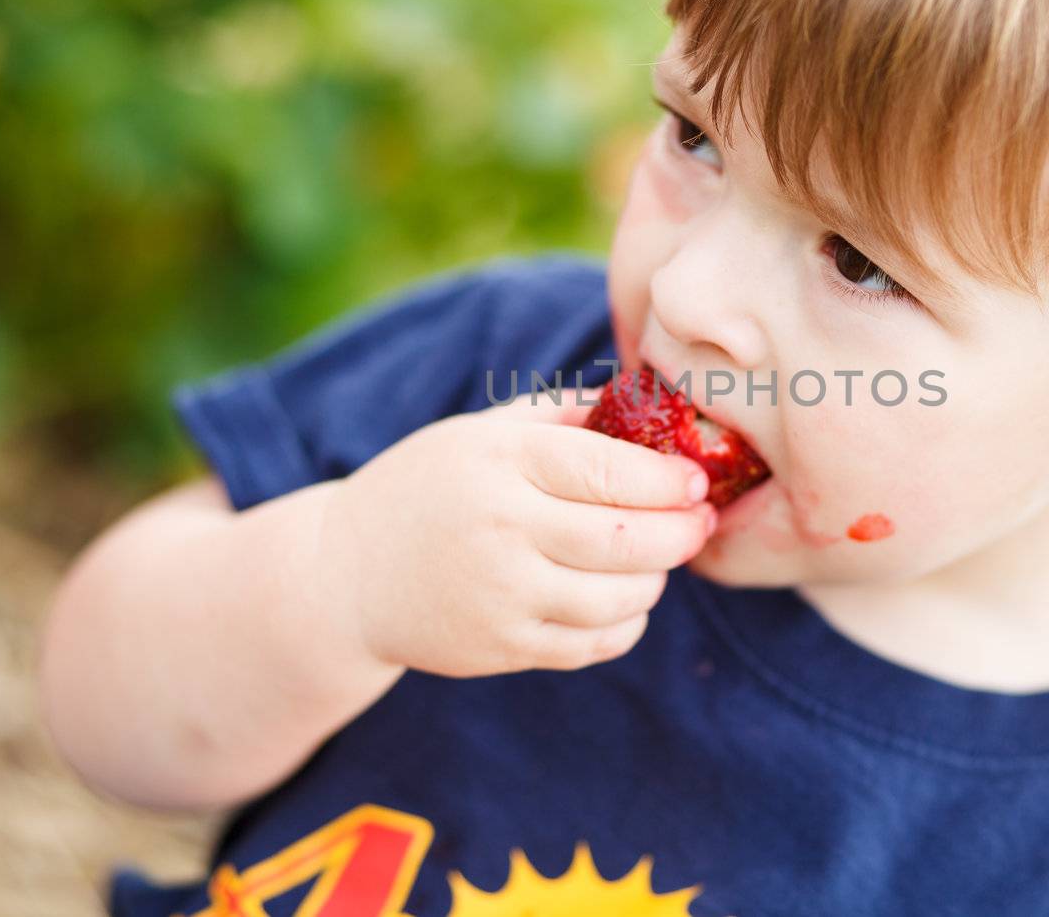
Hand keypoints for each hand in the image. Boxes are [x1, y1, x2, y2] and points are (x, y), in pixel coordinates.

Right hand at [314, 388, 716, 678]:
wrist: (347, 573)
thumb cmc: (431, 487)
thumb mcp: (482, 432)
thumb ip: (564, 415)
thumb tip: (652, 400)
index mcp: (500, 461)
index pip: (610, 470)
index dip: (669, 479)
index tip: (696, 480)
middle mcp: (501, 527)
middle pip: (626, 539)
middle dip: (681, 533)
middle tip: (701, 521)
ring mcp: (500, 594)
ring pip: (619, 598)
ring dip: (657, 579)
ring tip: (658, 558)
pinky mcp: (501, 647)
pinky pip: (593, 643)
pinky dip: (626, 623)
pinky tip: (624, 598)